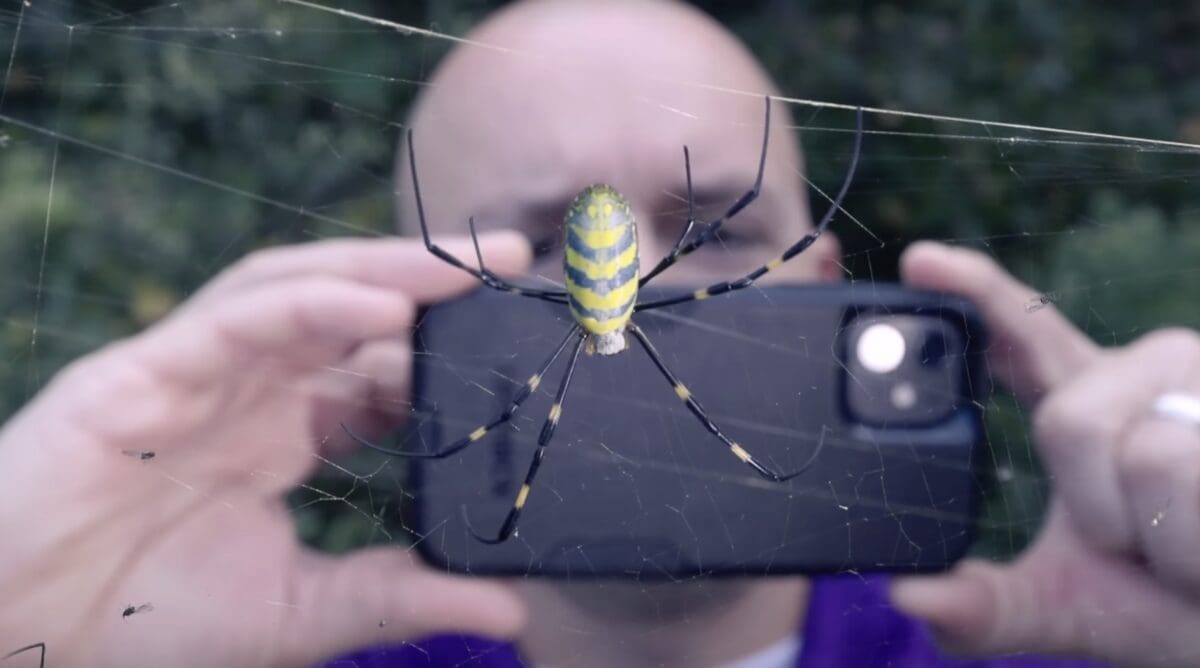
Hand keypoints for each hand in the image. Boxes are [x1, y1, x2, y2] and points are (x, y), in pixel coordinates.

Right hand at [0, 233, 531, 667]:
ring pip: (302, 290)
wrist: (22, 639)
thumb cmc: (146, 624)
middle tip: (516, 259)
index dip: (448, 348)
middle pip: (353, 310)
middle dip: (433, 280)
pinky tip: (382, 304)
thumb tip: (512, 606)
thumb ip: (398, 596)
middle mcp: (252, 391)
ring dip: (384, 267)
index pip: (382, 371)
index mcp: (288, 436)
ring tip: (467, 262)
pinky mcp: (142, 372)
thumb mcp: (303, 613)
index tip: (524, 341)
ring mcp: (199, 372)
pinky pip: (235, 317)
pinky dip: (311, 303)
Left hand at [892, 242, 1199, 666]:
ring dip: (1165, 537)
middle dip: (1101, 512)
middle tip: (1139, 544)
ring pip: (1151, 459)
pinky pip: (1198, 475)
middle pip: (1070, 423)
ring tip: (1188, 546)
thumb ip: (983, 607)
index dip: (971, 291)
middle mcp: (1142, 372)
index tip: (919, 259)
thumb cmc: (1160, 599)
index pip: (1018, 335)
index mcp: (1081, 397)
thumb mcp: (1064, 607)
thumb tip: (908, 596)